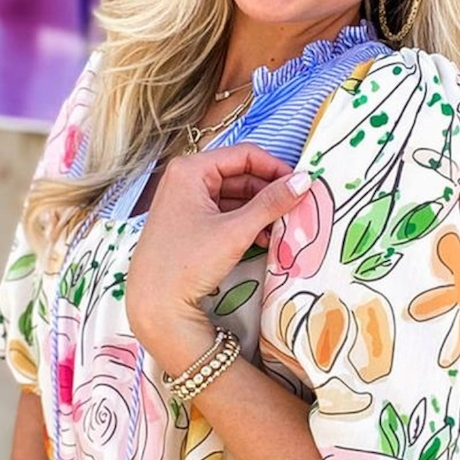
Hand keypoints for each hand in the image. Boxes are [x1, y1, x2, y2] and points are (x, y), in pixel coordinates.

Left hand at [126, 143, 311, 347]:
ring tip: (280, 228)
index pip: (244, 154)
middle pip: (239, 174)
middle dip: (268, 192)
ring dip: (259, 210)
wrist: (155, 305)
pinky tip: (262, 239)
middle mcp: (184, 179)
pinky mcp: (186, 222)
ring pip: (233, 195)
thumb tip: (304, 180)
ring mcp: (183, 201)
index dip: (275, 168)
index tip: (300, 185)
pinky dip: (244, 222)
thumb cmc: (188, 263)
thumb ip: (271, 203)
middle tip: (294, 208)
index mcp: (190, 169)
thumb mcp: (235, 231)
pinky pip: (223, 212)